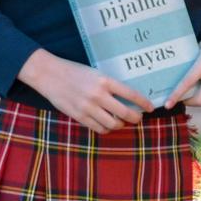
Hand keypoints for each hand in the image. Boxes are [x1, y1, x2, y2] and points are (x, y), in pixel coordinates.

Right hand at [17, 48, 151, 132]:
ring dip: (120, 125)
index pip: (132, 95)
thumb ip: (110, 86)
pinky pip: (98, 128)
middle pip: (125, 113)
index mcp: (105, 81)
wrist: (50, 75)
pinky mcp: (78, 116)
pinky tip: (108, 124)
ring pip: (112, 124)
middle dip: (136, 118)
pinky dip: (106, 129)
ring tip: (122, 121)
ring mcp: (88, 107)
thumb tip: (127, 98)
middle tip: (138, 118)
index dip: (144, 103)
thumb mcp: (96, 73)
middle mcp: (98, 95)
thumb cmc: (75, 72)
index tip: (151, 107)